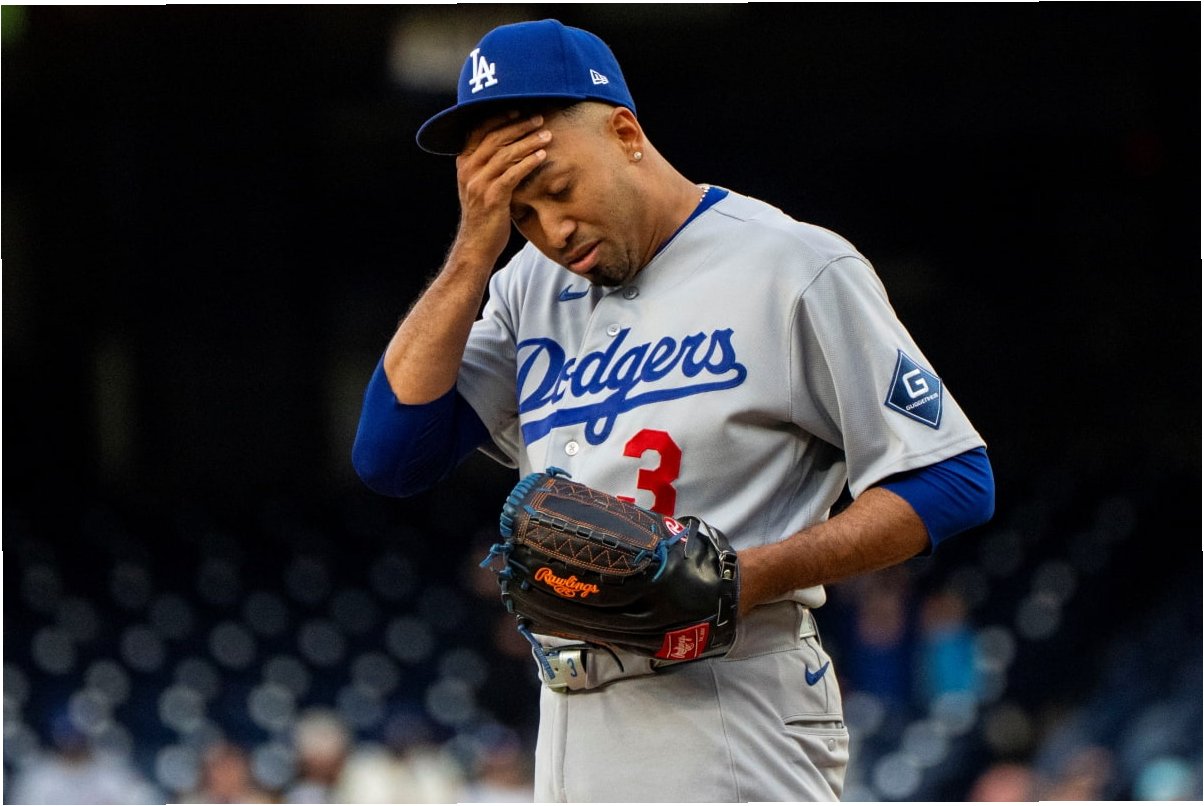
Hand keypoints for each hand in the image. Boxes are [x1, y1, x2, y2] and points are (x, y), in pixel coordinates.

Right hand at [452, 112, 550, 267]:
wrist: (477, 245)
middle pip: (494, 138)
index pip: (479, 130)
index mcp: (464, 163)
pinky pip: (512, 174)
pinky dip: (528, 163)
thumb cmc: (484, 214)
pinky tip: (541, 156)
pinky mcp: (492, 198)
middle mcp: (468, 170)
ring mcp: (479, 184)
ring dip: (528, 142)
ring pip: (505, 154)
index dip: (500, 117)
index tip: (519, 109)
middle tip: (539, 118)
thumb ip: (487, 165)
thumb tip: (506, 144)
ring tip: (547, 135)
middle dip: (519, 125)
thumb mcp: (479, 185)